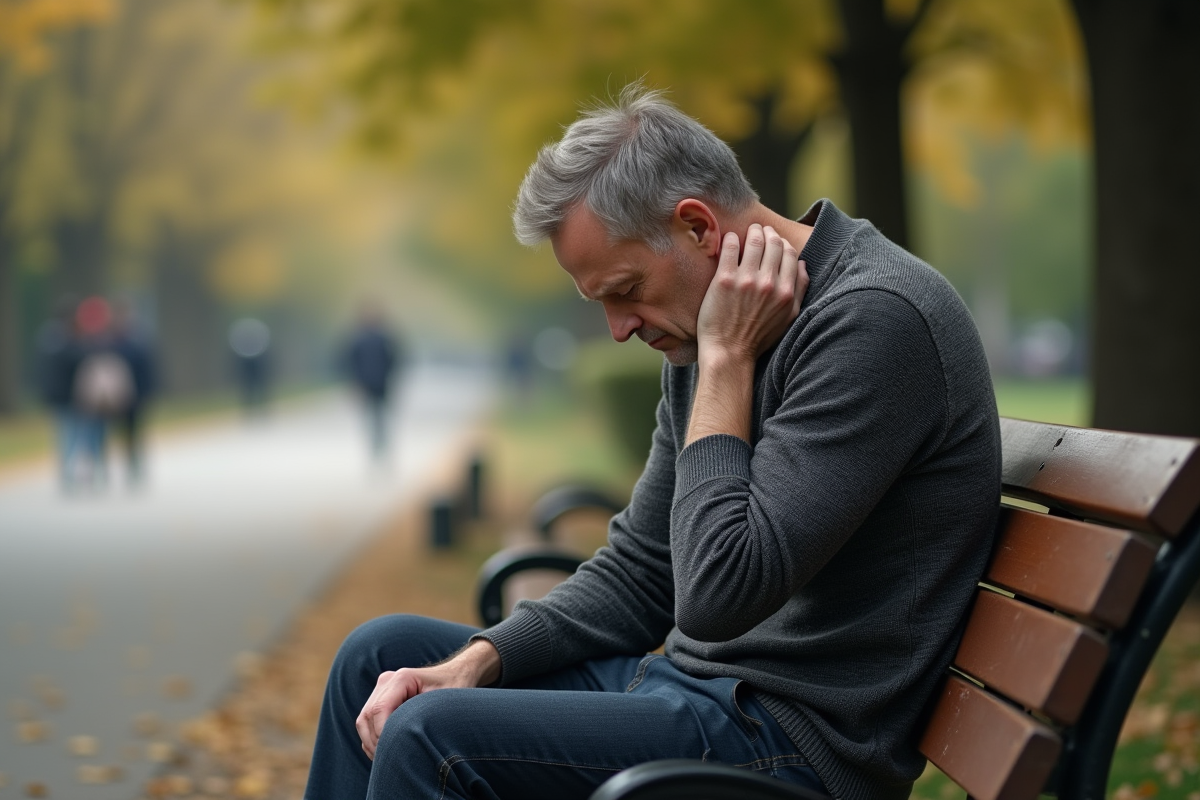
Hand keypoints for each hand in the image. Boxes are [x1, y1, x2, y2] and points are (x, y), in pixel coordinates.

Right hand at [355, 639, 499, 759]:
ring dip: (372, 743)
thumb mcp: (444, 704)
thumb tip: (403, 742)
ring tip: (389, 758)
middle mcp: (387, 681)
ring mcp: (382, 689)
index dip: (382, 734)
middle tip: (391, 761)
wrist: (457, 675)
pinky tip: (387, 752)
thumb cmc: (455, 689)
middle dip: (376, 742)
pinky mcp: (381, 699)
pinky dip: (372, 740)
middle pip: (367, 717)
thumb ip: (422, 719)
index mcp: (402, 678)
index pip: (379, 709)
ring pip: (364, 721)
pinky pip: (367, 723)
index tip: (394, 752)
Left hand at [696, 224, 806, 363]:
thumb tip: (803, 264)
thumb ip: (799, 289)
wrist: (730, 352)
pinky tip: (730, 240)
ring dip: (752, 231)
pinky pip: (731, 247)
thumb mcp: (789, 317)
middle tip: (760, 231)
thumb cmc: (758, 337)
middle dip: (768, 232)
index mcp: (786, 292)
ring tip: (748, 232)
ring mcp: (746, 280)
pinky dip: (732, 239)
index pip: (790, 253)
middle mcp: (769, 283)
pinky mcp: (724, 280)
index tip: (774, 240)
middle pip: (773, 243)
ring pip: (754, 241)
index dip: (783, 242)